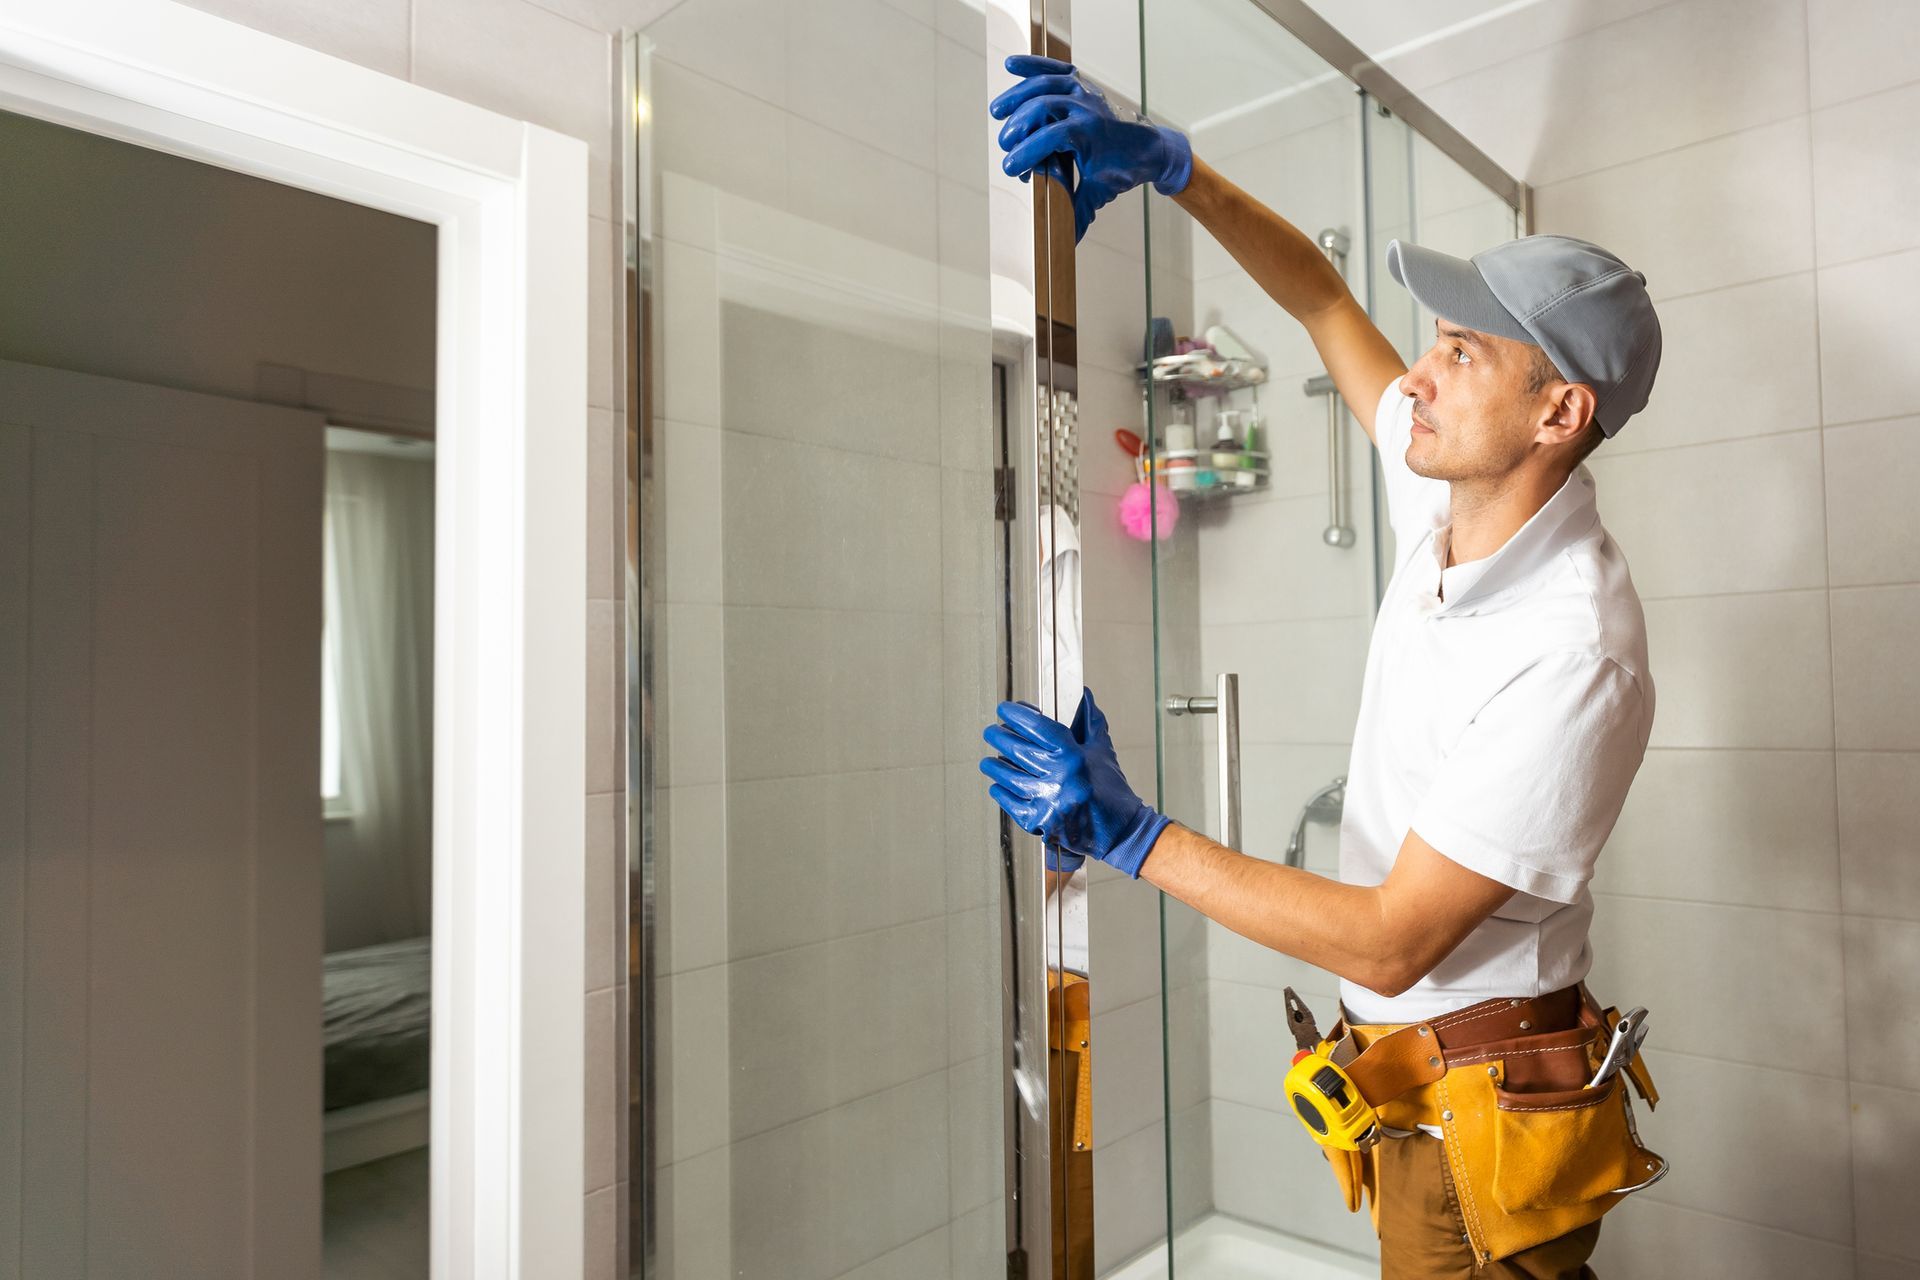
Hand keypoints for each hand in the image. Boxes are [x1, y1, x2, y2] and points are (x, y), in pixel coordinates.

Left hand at [979, 687, 1171, 877]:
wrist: (1120, 831)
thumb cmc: (1111, 790)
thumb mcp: (1102, 751)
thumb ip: (1089, 721)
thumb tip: (1083, 695)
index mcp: (1074, 756)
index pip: (1038, 727)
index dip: (1018, 715)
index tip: (1005, 710)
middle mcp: (1059, 777)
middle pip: (1017, 749)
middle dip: (999, 737)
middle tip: (991, 732)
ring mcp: (1047, 801)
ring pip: (1008, 776)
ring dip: (994, 766)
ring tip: (989, 761)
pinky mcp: (1039, 822)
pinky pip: (1011, 802)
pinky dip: (1001, 792)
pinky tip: (997, 785)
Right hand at [988, 54, 1192, 241]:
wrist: (1150, 147)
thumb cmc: (1124, 170)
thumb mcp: (1100, 193)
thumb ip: (1077, 214)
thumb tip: (1064, 244)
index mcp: (1091, 133)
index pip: (1052, 137)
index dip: (1028, 152)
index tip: (1011, 169)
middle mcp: (1086, 107)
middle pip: (1043, 106)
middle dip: (1019, 126)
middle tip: (1005, 146)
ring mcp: (1084, 92)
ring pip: (1045, 85)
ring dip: (1018, 95)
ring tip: (997, 112)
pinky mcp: (1080, 84)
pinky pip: (1055, 69)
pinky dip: (1034, 65)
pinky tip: (1012, 65)